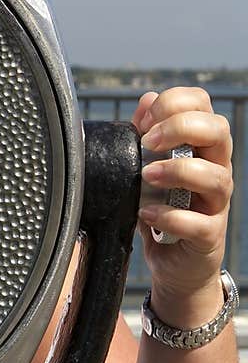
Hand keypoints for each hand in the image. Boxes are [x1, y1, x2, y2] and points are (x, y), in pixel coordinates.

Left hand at [132, 87, 232, 324]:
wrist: (172, 262)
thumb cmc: (160, 210)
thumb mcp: (147, 169)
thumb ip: (145, 137)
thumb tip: (145, 100)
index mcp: (201, 146)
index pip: (202, 104)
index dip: (175, 102)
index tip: (144, 120)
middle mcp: (216, 168)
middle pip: (219, 130)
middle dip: (181, 127)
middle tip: (147, 142)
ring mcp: (216, 203)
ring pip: (216, 176)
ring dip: (178, 171)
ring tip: (146, 177)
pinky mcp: (210, 235)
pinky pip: (200, 223)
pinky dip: (171, 216)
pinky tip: (147, 214)